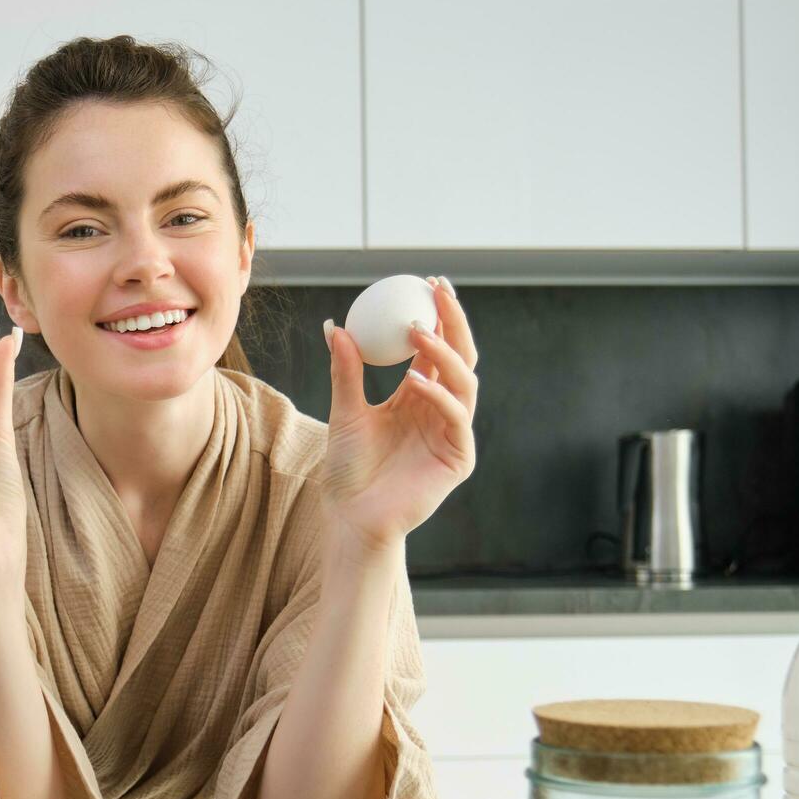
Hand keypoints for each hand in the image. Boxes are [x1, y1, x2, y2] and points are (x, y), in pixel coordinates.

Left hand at [320, 276, 478, 550]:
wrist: (351, 515)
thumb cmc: (348, 468)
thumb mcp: (344, 412)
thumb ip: (345, 370)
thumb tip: (333, 325)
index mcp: (419, 395)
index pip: (437, 347)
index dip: (437, 314)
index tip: (427, 283)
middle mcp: (441, 409)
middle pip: (460, 356)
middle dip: (454, 321)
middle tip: (438, 291)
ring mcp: (454, 433)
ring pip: (465, 382)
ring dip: (444, 354)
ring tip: (418, 331)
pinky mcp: (459, 457)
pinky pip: (456, 418)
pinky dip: (439, 396)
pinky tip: (416, 381)